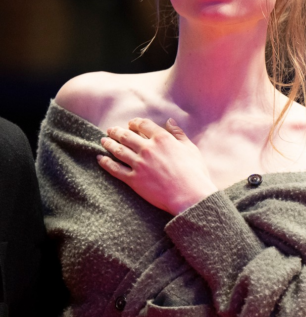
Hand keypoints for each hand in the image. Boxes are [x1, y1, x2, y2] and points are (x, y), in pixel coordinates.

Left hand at [98, 117, 217, 214]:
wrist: (189, 196)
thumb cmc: (194, 173)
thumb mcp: (190, 149)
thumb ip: (178, 133)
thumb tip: (169, 121)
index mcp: (163, 139)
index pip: (143, 125)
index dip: (135, 123)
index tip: (130, 124)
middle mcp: (148, 149)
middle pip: (126, 136)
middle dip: (116, 132)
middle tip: (110, 131)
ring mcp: (139, 164)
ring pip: (118, 150)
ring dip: (109, 144)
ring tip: (103, 141)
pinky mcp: (133, 179)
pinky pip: (115, 169)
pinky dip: (105, 163)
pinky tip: (100, 159)